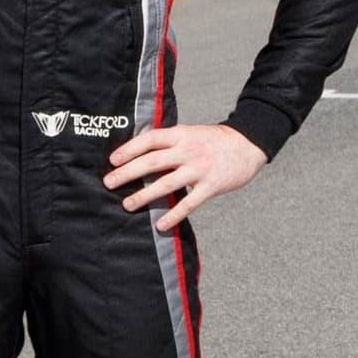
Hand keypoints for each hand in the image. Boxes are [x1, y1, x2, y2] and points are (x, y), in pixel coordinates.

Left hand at [105, 122, 266, 228]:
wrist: (249, 145)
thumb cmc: (214, 141)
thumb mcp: (191, 133)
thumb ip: (169, 142)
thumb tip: (139, 154)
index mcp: (181, 135)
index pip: (150, 140)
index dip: (129, 149)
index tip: (113, 160)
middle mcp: (189, 150)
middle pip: (153, 162)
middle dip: (128, 173)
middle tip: (109, 182)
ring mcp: (200, 168)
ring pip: (166, 183)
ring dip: (144, 195)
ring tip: (127, 205)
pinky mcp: (212, 186)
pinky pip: (189, 203)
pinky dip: (173, 214)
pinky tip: (160, 224)